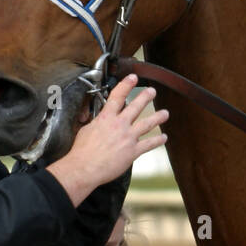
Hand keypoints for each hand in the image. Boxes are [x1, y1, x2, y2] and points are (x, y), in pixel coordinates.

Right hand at [47, 75, 167, 206]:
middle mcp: (119, 125)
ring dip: (157, 117)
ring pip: (147, 124)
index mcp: (106, 118)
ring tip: (165, 113)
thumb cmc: (81, 152)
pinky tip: (163, 138)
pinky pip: (148, 144)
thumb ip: (95, 123)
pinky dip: (157, 140)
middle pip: (136, 107)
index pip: (117, 96)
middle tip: (152, 91)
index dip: (126, 85)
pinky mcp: (133, 152)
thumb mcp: (85, 130)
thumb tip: (97, 121)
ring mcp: (128, 138)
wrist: (85, 168)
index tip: (133, 77)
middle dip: (145, 97)